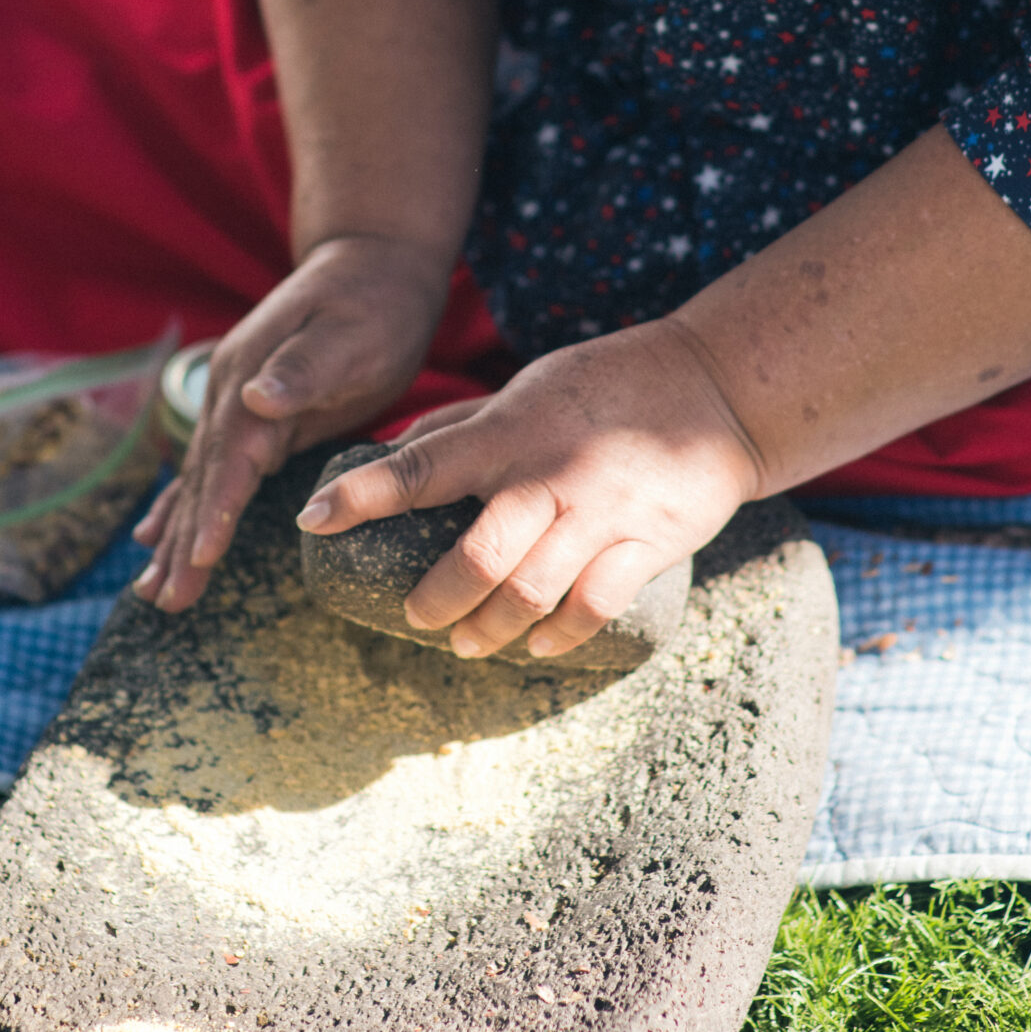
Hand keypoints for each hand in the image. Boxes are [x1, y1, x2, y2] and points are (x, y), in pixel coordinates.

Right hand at [132, 234, 452, 611]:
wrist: (371, 260)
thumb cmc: (372, 300)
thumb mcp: (350, 330)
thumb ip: (304, 366)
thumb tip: (254, 396)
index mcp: (252, 379)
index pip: (229, 457)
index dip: (213, 508)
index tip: (200, 558)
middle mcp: (231, 393)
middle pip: (202, 478)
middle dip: (183, 542)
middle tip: (165, 601)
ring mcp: (236, 403)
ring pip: (200, 481)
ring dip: (176, 535)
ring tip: (153, 592)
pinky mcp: (254, 415)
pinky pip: (214, 470)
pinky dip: (186, 505)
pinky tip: (158, 538)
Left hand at [293, 317, 764, 657]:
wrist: (718, 387)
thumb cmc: (608, 384)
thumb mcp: (528, 387)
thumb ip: (464, 426)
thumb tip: (395, 450)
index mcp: (510, 432)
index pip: (421, 466)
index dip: (362, 494)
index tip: (312, 517)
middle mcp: (552, 474)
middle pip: (477, 556)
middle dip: (434, 599)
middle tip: (416, 617)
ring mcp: (603, 513)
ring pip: (531, 592)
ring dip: (488, 630)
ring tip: (466, 643)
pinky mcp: (649, 542)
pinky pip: (595, 605)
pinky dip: (558, 637)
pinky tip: (535, 647)